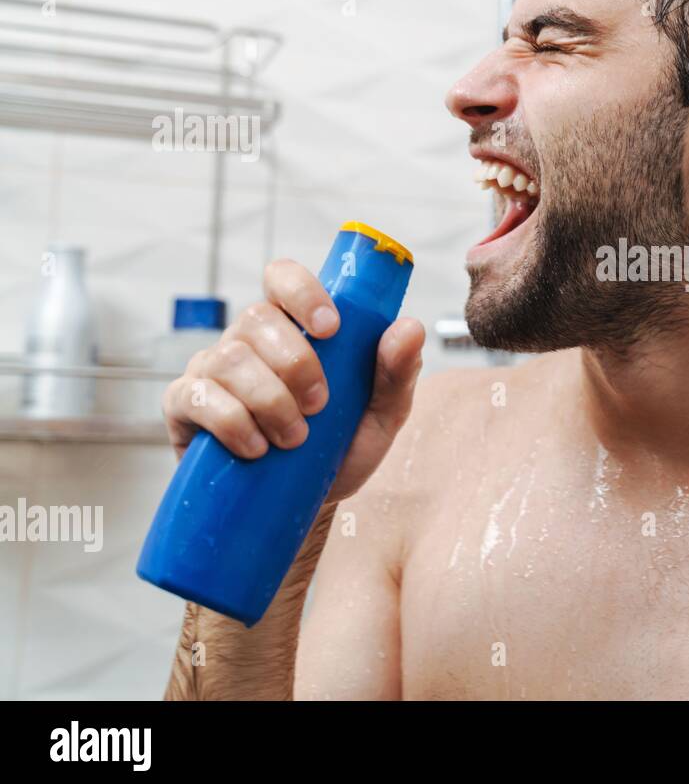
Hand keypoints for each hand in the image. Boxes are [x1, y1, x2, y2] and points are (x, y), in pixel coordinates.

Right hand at [162, 258, 424, 502]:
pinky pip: (196, 396)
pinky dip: (232, 423)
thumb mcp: (381, 415)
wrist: (302, 506)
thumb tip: (410, 327)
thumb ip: (396, 372)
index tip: (331, 327)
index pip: (283, 277)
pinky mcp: (184, 405)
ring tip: (294, 437)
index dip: (302, 291)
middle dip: (296, 363)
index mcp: (293, 327)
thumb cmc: (340, 449)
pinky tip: (257, 448)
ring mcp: (210, 368)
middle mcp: (247, 339)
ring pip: (228, 358)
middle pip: (257, 318)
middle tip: (319, 406)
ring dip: (268, 399)